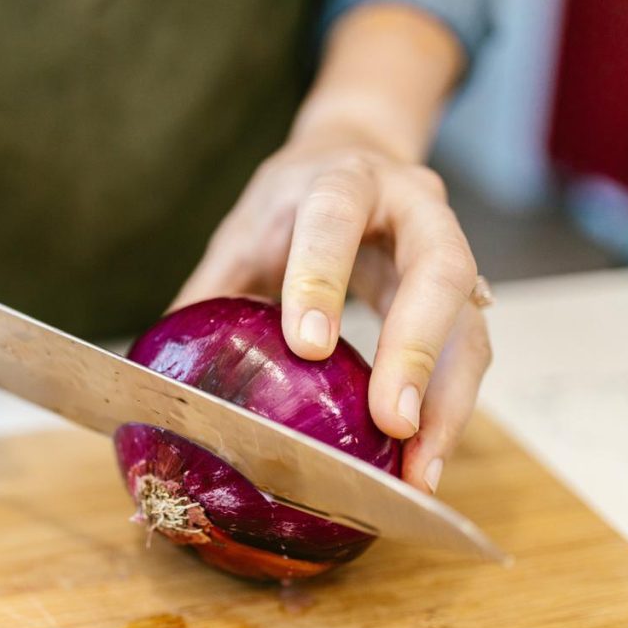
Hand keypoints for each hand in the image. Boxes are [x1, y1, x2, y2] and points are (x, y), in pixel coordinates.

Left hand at [174, 129, 491, 493]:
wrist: (356, 156)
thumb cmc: (292, 203)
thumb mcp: (244, 231)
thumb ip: (211, 289)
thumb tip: (157, 370)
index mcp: (341, 181)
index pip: (333, 217)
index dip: (321, 279)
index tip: (306, 347)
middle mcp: (412, 206)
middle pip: (437, 268)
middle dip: (415, 348)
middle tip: (393, 422)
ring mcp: (449, 247)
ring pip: (469, 322)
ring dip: (448, 401)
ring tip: (421, 471)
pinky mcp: (464, 295)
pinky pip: (470, 352)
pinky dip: (451, 409)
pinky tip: (424, 461)